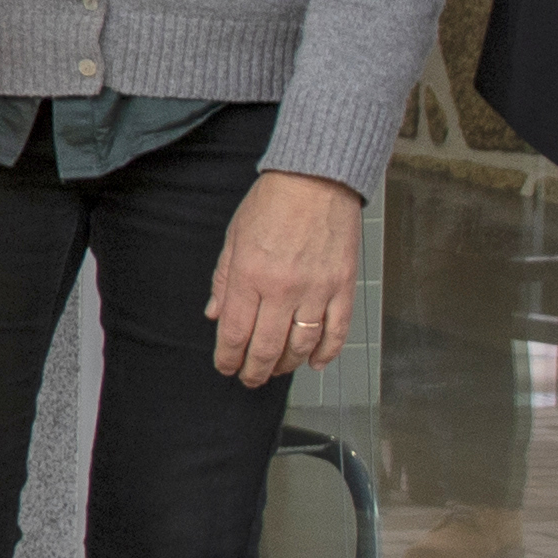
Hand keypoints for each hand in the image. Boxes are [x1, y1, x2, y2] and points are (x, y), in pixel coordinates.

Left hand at [207, 171, 364, 387]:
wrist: (317, 179)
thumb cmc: (273, 203)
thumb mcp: (234, 238)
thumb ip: (224, 280)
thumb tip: (215, 314)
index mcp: (250, 276)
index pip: (235, 333)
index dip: (228, 358)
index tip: (226, 367)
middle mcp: (283, 289)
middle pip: (266, 348)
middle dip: (254, 371)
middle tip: (249, 378)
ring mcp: (316, 290)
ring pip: (301, 346)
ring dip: (286, 365)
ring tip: (276, 369)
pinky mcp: (343, 287)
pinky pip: (336, 331)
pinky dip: (326, 353)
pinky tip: (314, 362)